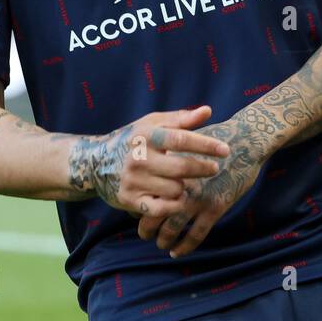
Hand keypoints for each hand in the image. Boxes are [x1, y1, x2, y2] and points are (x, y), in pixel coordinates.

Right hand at [70, 106, 230, 217]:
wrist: (96, 163)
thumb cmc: (134, 140)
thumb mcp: (152, 123)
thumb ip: (181, 119)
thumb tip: (208, 111)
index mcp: (146, 136)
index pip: (181, 139)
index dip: (206, 145)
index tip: (225, 150)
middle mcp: (138, 158)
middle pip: (181, 168)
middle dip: (203, 169)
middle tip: (214, 168)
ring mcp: (134, 181)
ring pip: (175, 190)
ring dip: (185, 187)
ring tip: (185, 182)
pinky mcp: (130, 200)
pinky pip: (162, 210)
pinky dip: (174, 205)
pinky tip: (178, 198)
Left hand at [138, 113, 269, 257]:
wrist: (244, 142)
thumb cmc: (215, 139)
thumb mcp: (186, 143)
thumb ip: (169, 159)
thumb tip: (153, 174)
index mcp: (170, 168)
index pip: (146, 193)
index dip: (138, 206)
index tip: (137, 212)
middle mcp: (180, 185)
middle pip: (154, 213)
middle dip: (146, 228)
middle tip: (144, 234)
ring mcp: (198, 198)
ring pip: (172, 227)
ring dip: (163, 239)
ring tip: (160, 243)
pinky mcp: (215, 207)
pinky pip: (196, 234)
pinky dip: (185, 246)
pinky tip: (178, 252)